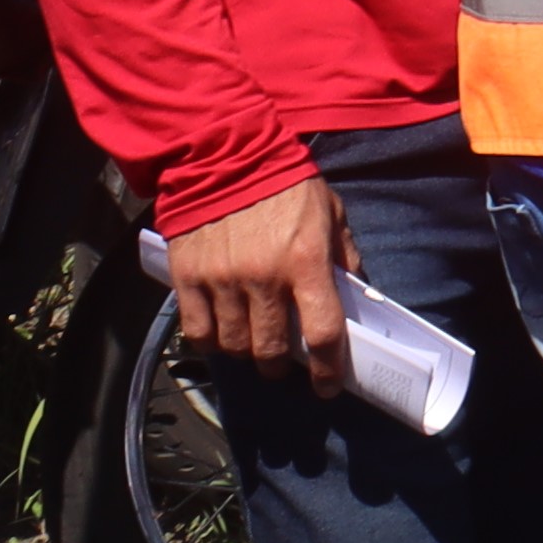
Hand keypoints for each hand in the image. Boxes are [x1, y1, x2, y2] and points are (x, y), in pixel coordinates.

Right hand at [165, 177, 353, 392]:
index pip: (322, 331)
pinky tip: (221, 337)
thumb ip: (343, 255)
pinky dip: (210, 342)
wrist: (225, 157)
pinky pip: (197, 331)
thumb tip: (354, 293)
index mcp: (306, 263)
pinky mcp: (188, 280)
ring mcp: (222, 282)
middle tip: (284, 365)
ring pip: (233, 345)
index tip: (328, 386)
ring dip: (246, 354)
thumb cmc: (287, 185)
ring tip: (253, 349)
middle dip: (281, 366)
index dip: (327, 368)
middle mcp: (264, 279)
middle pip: (271, 349)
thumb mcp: (331, 213)